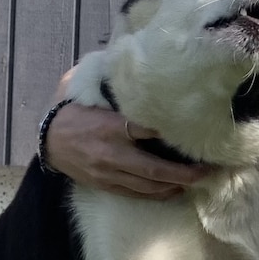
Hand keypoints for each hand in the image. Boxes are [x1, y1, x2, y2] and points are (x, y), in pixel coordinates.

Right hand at [43, 102, 210, 198]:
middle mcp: (112, 153)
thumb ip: (116, 86)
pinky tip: (174, 189)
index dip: (168, 134)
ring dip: (175, 185)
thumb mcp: (93, 94)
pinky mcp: (107, 185)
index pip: (144, 130)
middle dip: (183, 173)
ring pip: (148, 185)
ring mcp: (109, 173)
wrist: (50, 141)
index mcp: (110, 127)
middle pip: (153, 168)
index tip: (192, 133)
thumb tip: (138, 65)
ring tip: (198, 181)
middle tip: (208, 170)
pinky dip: (158, 193)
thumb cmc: (77, 113)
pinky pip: (137, 194)